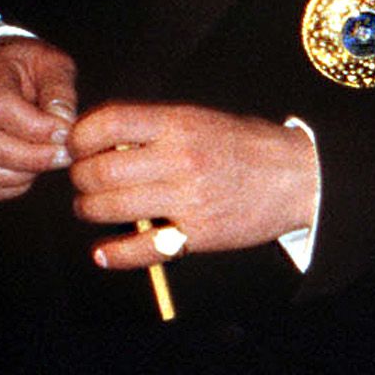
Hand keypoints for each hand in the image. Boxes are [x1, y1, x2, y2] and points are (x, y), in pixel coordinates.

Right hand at [0, 38, 78, 201]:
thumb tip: (64, 125)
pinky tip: (32, 170)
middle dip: (34, 158)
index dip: (38, 127)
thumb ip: (60, 91)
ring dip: (22, 175)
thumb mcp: (52, 64)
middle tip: (65, 155)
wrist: (2, 70)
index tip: (66, 131)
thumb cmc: (31, 69)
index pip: (0, 108)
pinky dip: (12, 187)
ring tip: (48, 160)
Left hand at [67, 102, 317, 267]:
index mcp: (178, 124)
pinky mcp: (198, 234)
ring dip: (90, 210)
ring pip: (111, 207)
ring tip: (93, 208)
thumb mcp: (201, 119)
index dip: (79, 136)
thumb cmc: (248, 146)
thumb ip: (154, 127)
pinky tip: (102, 254)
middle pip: (100, 170)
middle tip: (83, 180)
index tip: (76, 146)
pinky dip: (115, 255)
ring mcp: (187, 199)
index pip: (107, 123)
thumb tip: (102, 136)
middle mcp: (179, 159)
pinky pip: (143, 248)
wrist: (299, 177)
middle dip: (80, 178)